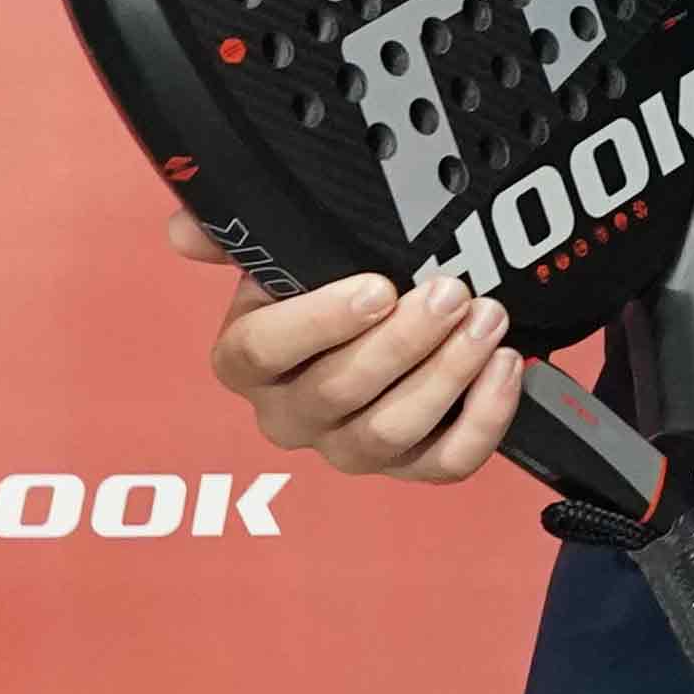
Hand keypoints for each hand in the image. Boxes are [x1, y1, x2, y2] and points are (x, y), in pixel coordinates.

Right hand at [172, 214, 523, 480]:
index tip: (376, 287)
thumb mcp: (292, 250)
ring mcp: (352, 446)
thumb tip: (186, 227)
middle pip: (336, 393)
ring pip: (389, 432)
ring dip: (448, 373)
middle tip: (452, 292)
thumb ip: (240, 232)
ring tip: (487, 319)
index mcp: (250, 359)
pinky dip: (484, 417)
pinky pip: (447, 463)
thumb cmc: (339, 283)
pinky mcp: (413, 465)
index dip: (318, 323)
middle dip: (404, 340)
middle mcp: (293, 413)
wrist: (403, 321)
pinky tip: (507, 365)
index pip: (259, 353)